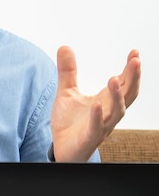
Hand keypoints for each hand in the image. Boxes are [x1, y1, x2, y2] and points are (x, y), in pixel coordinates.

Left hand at [50, 46, 140, 161]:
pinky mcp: (89, 138)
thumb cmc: (69, 122)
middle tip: (135, 60)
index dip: (131, 69)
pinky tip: (96, 105)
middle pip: (128, 94)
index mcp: (106, 100)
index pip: (125, 82)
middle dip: (133, 78)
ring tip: (114, 79)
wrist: (61, 148)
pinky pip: (97, 128)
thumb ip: (68, 71)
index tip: (135, 52)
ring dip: (118, 96)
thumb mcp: (66, 92)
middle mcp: (108, 112)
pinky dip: (98, 117)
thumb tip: (64, 46)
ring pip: (117, 111)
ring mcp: (101, 126)